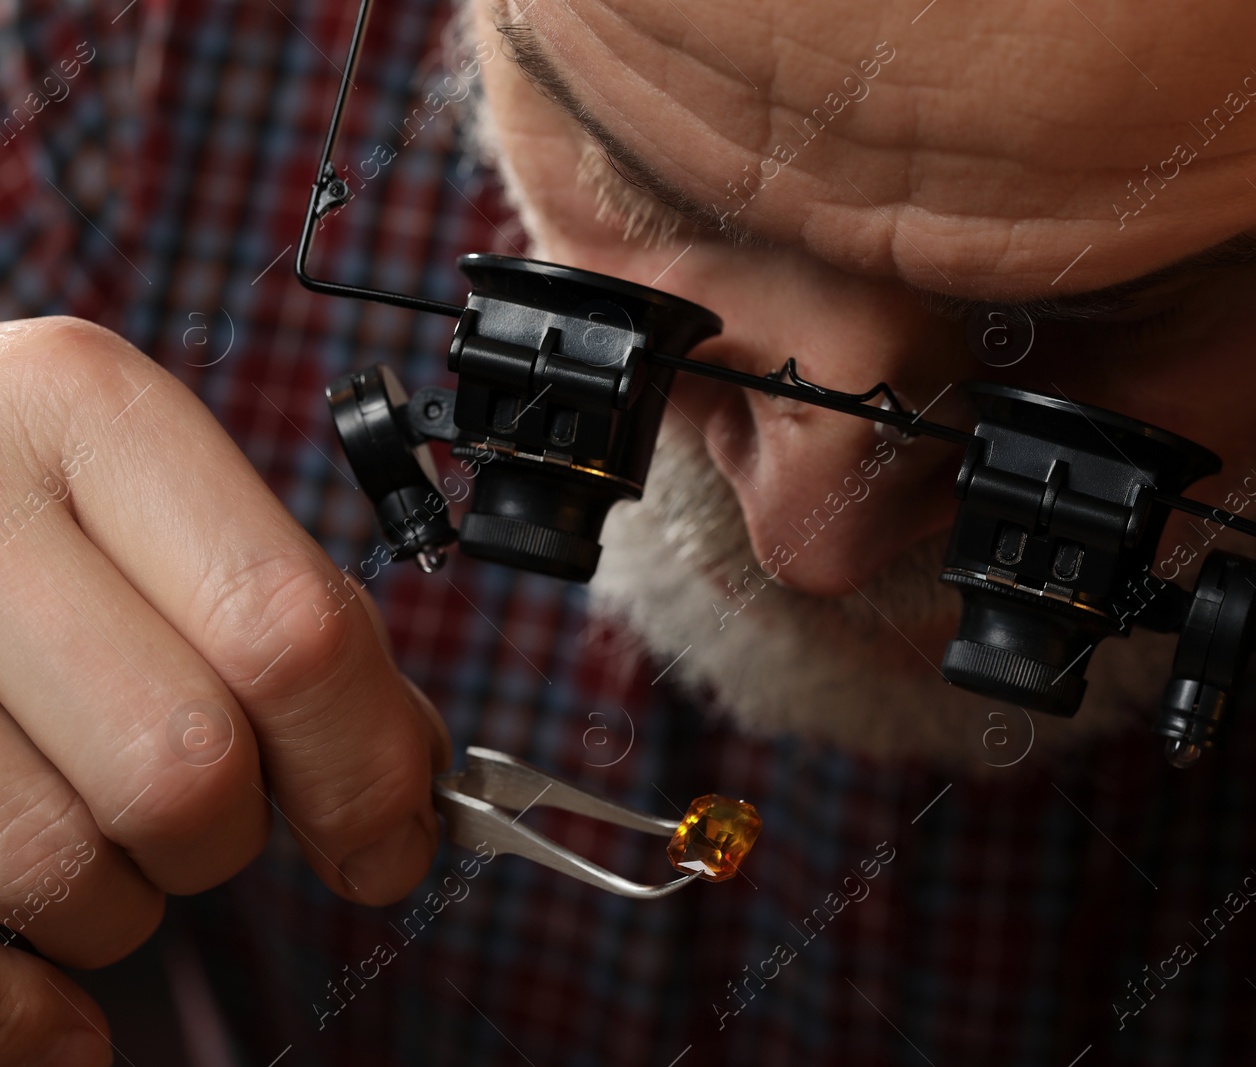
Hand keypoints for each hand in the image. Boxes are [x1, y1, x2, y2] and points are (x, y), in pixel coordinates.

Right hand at [0, 318, 448, 1064]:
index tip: (392, 837)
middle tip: (222, 819)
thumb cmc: (21, 501)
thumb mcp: (146, 494)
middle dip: (234, 831)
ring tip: (100, 831)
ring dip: (121, 901)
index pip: (289, 632)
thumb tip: (408, 769)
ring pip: (65, 864)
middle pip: (187, 764)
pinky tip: (52, 986)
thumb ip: (281, 613)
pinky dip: (31, 1000)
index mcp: (86, 416)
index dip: (365, 764)